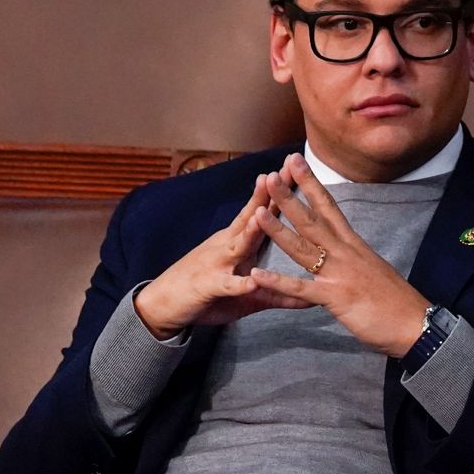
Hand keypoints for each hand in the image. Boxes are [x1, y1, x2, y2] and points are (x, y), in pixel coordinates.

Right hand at [133, 169, 310, 338]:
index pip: (261, 212)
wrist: (164, 304)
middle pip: (252, 218)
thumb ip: (279, 293)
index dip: (278, 192)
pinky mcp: (209, 286)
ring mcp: (217, 264)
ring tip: (266, 217)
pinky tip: (252, 281)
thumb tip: (309, 299)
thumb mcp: (248, 294)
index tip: (295, 169)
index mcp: (238, 242)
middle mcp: (228, 246)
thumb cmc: (208, 293)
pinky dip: (239, 283)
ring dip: (252, 231)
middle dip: (267, 196)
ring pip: (238, 245)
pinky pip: (226, 284)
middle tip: (281, 174)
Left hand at [250, 153, 429, 357]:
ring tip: (257, 212)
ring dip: (278, 230)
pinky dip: (278, 281)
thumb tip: (345, 251)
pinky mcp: (336, 298)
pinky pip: (301, 289)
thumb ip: (354, 258)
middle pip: (313, 220)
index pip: (329, 207)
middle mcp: (346, 253)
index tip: (295, 163)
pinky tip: (258, 274)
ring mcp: (340, 274)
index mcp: (354, 245)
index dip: (311, 184)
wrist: (415, 323)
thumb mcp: (372, 269)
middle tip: (270, 175)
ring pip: (303, 247)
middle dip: (290, 197)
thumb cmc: (395, 300)